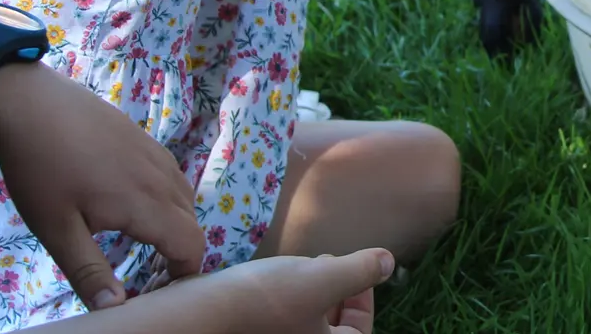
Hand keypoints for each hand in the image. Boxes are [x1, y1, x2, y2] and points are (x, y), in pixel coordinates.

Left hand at [0, 62, 204, 309]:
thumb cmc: (40, 169)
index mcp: (144, 204)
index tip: (159, 292)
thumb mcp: (57, 229)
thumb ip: (89, 271)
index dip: (184, 275)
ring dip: (175, 227)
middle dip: (179, 255)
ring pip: (185, 199)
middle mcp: (161, 178)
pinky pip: (172, 178)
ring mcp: (155, 155)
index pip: (190, 246)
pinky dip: (167, 202)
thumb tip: (116, 308)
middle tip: (148, 277)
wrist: (30, 103)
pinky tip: (134, 206)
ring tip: (143, 245)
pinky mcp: (145, 140)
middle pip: (192, 224)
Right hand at [153, 252, 391, 333]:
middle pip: (333, 329)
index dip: (364, 298)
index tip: (356, 270)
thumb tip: (388, 263)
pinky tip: (276, 278)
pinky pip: (282, 321)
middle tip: (327, 264)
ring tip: (302, 268)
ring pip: (307, 322)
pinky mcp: (255, 333)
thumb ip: (360, 271)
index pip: (358, 332)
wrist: (201, 313)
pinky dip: (287, 300)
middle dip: (337, 293)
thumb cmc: (264, 299)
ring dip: (311, 293)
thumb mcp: (323, 278)